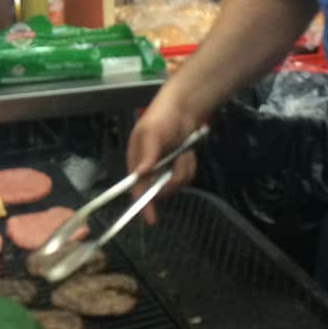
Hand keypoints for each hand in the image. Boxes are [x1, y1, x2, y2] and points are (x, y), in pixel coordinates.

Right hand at [126, 91, 200, 224]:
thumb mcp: (151, 133)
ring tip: (183, 150)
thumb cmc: (161, 118)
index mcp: (137, 162)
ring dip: (183, 168)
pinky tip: (187, 152)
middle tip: (178, 161)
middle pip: (160, 190)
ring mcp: (165, 170)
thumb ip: (147, 154)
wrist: (183, 109)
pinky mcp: (179, 167)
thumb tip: (139, 174)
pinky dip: (190, 165)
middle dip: (172, 179)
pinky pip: (187, 176)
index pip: (137, 189)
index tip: (151, 218)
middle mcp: (150, 170)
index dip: (143, 204)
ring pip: (177, 184)